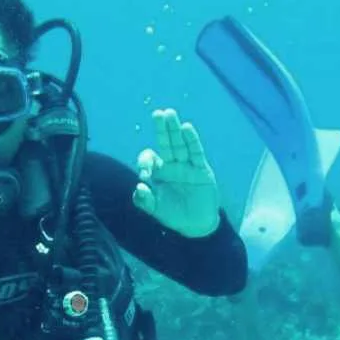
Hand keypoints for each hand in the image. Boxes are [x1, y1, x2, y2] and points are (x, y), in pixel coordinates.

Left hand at [133, 108, 221, 237]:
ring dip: (175, 129)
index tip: (146, 174)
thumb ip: (144, 200)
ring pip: (180, 144)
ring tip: (170, 113)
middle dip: (161, 130)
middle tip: (157, 113)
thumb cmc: (174, 216)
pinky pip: (195, 152)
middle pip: (165, 143)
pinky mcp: (201, 169)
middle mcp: (171, 166)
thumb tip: (139, 186)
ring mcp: (187, 166)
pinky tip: (186, 128)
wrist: (197, 225)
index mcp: (158, 173)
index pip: (149, 158)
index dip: (145, 161)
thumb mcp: (156, 210)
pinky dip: (191, 140)